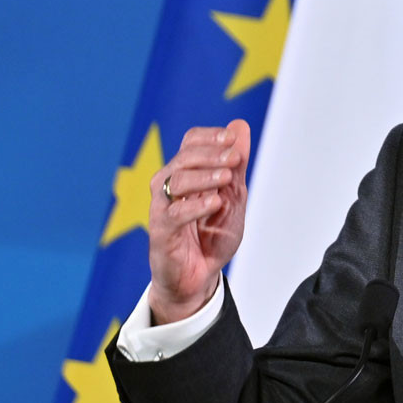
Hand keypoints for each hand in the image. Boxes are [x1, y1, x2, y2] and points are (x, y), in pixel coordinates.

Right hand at [146, 119, 250, 323]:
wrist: (199, 277)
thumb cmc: (212, 235)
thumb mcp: (233, 196)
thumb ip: (236, 165)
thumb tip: (240, 126)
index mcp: (186, 174)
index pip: (190, 142)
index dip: (209, 137)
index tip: (232, 139)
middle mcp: (169, 187)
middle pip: (183, 158)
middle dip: (211, 155)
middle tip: (234, 158)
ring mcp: (162, 209)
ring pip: (176, 181)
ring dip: (204, 176)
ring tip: (227, 179)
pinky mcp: (161, 233)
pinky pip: (174, 214)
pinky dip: (196, 205)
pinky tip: (215, 203)